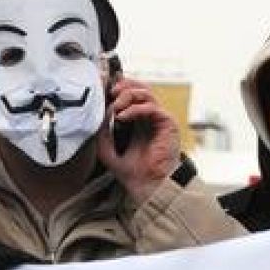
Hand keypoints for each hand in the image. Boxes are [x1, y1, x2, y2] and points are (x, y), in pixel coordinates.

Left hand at [97, 77, 182, 205]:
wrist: (146, 185)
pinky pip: (151, 107)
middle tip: (109, 93)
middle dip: (122, 86)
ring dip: (127, 95)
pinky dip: (134, 109)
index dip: (116, 85)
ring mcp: (159, 118)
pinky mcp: (167, 123)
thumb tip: (101, 110)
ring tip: (115, 107)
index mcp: (136, 119)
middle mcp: (149, 116)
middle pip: (138, 87)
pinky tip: (122, 117)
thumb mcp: (106, 147)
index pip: (128, 93)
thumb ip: (102, 129)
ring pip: (145, 92)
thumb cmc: (130, 171)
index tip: (101, 84)